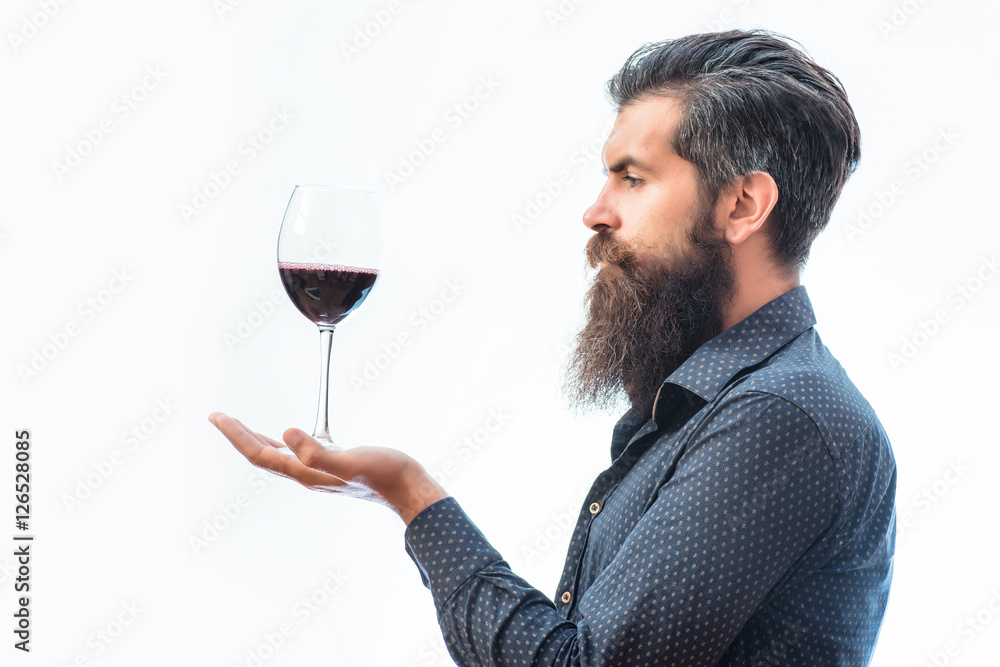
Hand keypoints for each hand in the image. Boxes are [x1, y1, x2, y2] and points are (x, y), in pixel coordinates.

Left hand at [208, 411, 448, 524]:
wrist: (408, 489)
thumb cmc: (384, 474)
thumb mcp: (351, 460)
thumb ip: (319, 452)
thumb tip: (286, 433)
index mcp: (305, 472)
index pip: (260, 453)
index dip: (236, 435)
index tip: (217, 416)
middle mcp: (306, 474)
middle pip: (262, 454)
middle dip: (238, 435)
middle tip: (218, 416)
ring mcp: (318, 471)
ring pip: (277, 454)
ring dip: (256, 438)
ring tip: (239, 425)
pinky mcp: (333, 465)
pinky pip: (298, 452)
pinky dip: (284, 441)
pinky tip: (290, 436)